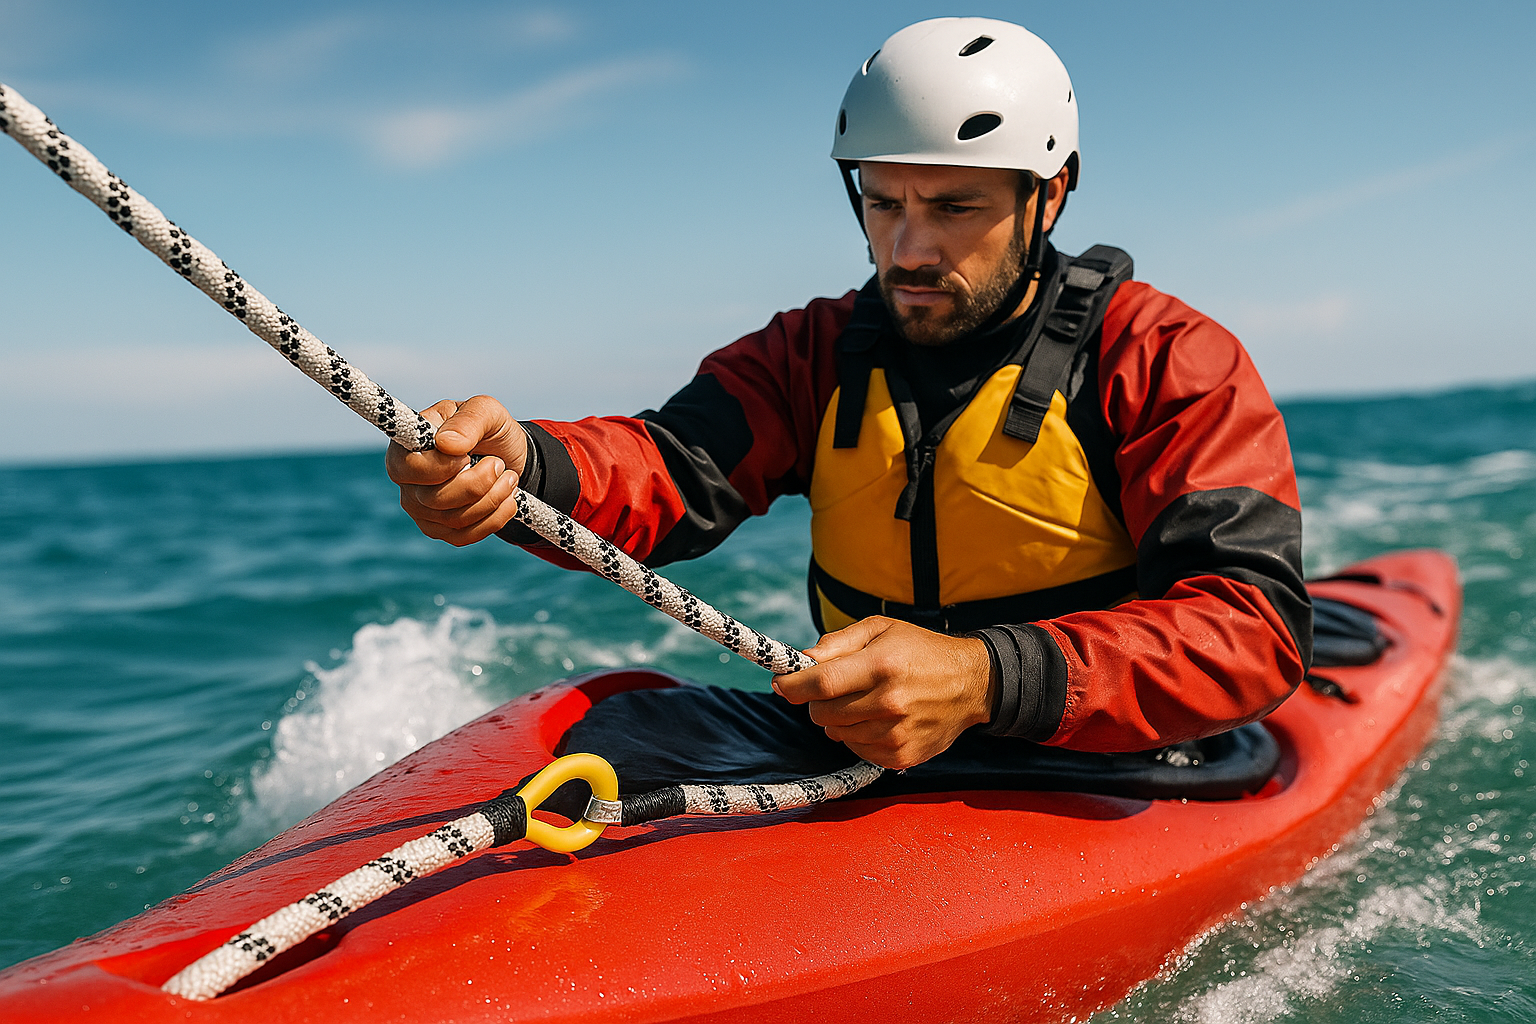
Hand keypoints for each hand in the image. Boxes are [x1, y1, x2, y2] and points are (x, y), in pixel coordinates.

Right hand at [385, 395, 527, 545]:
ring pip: (453, 520)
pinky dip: (495, 518)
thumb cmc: (488, 428)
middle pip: (433, 500)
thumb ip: (469, 420)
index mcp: (406, 447)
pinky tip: (507, 499)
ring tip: (508, 477)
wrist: (506, 456)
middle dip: (477, 484)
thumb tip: (448, 445)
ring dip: (492, 499)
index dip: (442, 467)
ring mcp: (420, 509)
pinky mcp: (440, 529)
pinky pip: (464, 535)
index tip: (468, 455)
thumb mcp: (486, 411)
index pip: (408, 468)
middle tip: (499, 464)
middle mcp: (407, 481)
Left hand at [773, 617, 995, 769]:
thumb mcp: (881, 629)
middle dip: (818, 700)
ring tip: (864, 701)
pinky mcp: (902, 756)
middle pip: (823, 712)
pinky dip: (858, 736)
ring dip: (840, 719)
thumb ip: (837, 642)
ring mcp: (896, 734)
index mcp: (882, 666)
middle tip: (834, 688)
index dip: (792, 685)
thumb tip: (802, 660)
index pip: (820, 683)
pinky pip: (857, 749)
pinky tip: (879, 719)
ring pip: (836, 733)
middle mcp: (889, 702)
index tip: (780, 683)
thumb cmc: (921, 650)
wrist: (972, 683)